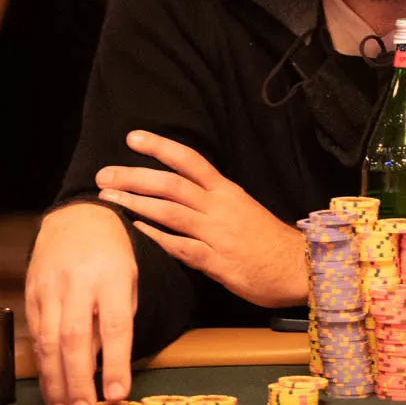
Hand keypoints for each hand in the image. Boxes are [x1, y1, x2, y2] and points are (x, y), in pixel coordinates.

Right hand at [25, 203, 137, 404]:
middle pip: (75, 339)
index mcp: (113, 277)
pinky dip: (43, 365)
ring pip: (49, 342)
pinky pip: (36, 335)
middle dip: (78, 382)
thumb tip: (103, 364)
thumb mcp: (129, 277)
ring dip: (56, 382)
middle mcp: (79, 283)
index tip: (116, 394)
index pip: (115, 325)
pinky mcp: (31, 294)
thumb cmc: (111, 252)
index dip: (115, 363)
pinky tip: (50, 387)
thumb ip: (120, 317)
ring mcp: (50, 288)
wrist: (76, 217)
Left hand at [98, 131, 307, 309]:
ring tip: (109, 198)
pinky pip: (181, 247)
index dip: (159, 146)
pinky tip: (136, 232)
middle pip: (171, 184)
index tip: (132, 137)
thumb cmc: (268, 241)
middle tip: (104, 174)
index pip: (189, 160)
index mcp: (227, 191)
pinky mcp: (217, 261)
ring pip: (171, 211)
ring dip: (137, 203)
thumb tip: (182, 193)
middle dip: (135, 176)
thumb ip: (213, 201)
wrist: (301, 266)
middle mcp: (220, 206)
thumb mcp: (243, 209)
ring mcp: (217, 233)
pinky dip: (157, 238)